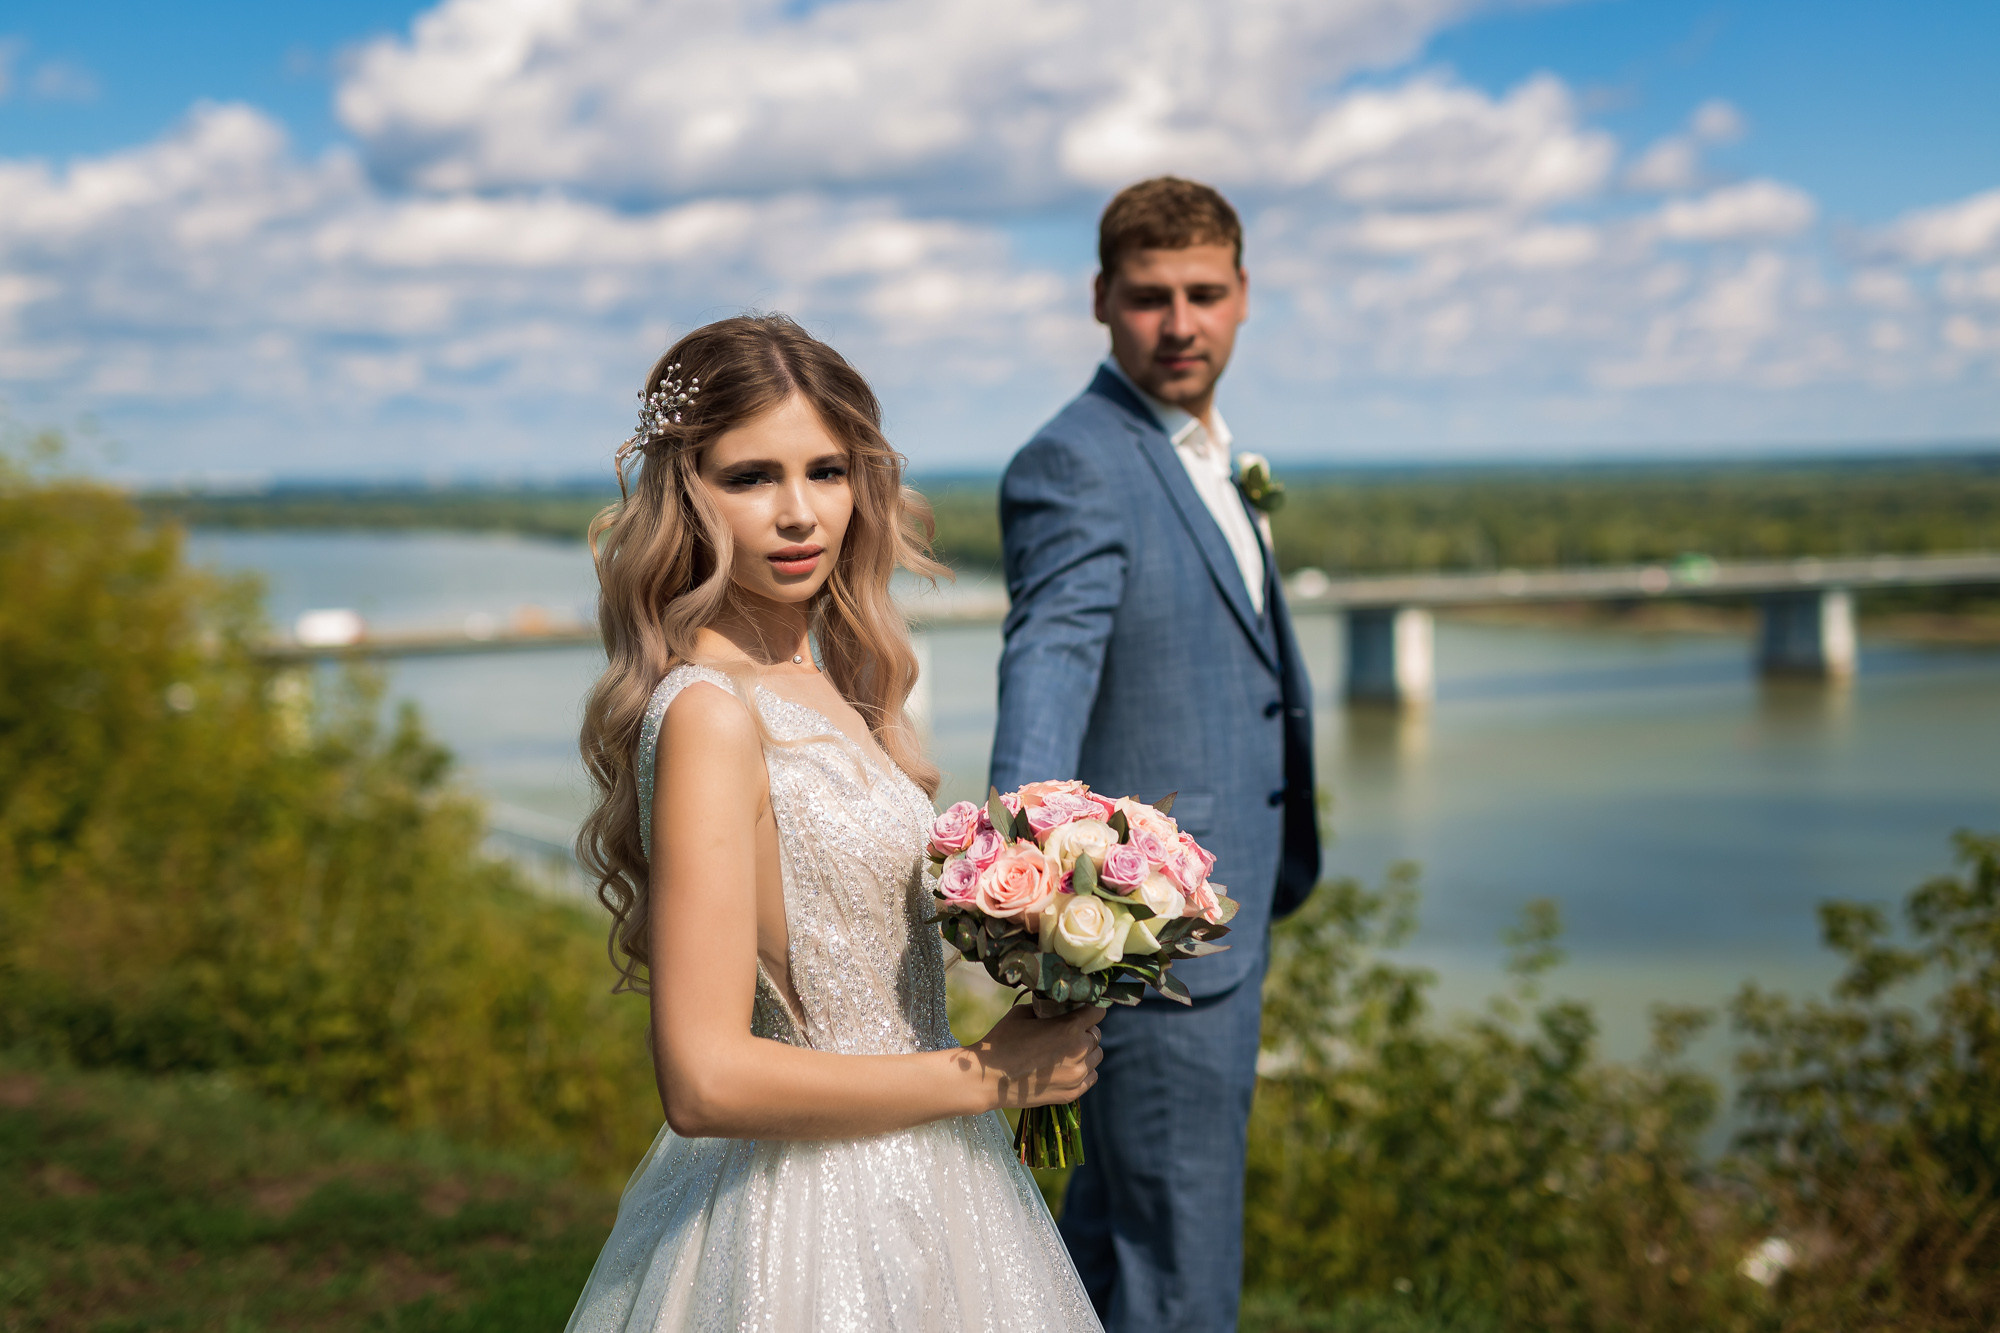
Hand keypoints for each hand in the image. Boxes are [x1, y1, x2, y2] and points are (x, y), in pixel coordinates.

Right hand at [969, 1005, 1105, 1109]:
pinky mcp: (1072, 1093)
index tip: (1082, 1010)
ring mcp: (1077, 1075)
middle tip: (1068, 1032)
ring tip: (1067, 1051)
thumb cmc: (1002, 1041)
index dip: (1089, 1009)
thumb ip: (1046, 1009)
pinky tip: (1067, 1067)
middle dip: (1084, 1030)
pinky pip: (1091, 1076)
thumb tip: (1056, 1006)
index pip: (1097, 1012)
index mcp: (1069, 1027)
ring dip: (1086, 1051)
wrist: (988, 1078)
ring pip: (1096, 1056)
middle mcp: (1079, 1051)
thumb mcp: (1023, 1013)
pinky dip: (1084, 1070)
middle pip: (1096, 1035)